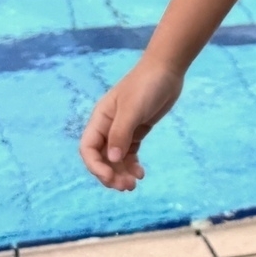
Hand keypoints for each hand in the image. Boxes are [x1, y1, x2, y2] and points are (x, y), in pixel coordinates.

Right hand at [79, 59, 183, 191]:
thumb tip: (113, 159)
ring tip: (133, 185)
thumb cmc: (146, 86)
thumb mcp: (132, 109)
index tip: (110, 179)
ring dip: (121, 173)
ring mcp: (122, 129)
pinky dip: (132, 165)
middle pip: (101, 157)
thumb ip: (121, 134)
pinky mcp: (137, 131)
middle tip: (126, 187)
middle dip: (110, 174)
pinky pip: (129, 153)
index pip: (88, 148)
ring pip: (116, 158)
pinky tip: (141, 173)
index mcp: (100, 119)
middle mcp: (108, 126)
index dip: (95, 166)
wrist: (167, 70)